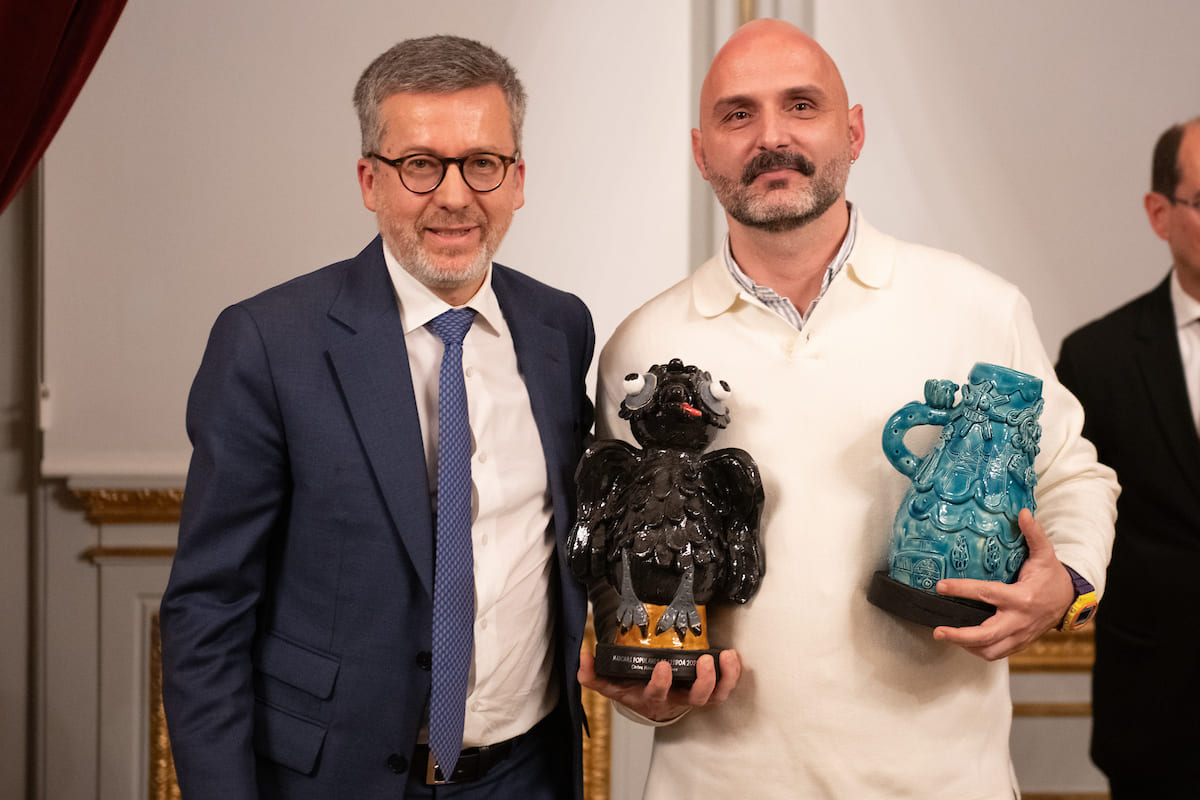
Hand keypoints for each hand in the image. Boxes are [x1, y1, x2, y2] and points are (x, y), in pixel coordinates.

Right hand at [578, 647, 740, 721]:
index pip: (656, 694)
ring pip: (714, 696)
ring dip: (724, 679)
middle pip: (694, 699)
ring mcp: (693, 696)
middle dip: (702, 682)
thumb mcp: (610, 684)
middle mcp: (675, 700)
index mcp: (651, 698)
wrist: (649, 703)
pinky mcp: (707, 689)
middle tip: (704, 661)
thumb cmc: (632, 689)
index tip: (662, 665)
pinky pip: (724, 688)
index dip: (660, 683)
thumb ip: (592, 674)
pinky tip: (732, 656)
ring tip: (726, 656)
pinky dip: (732, 674)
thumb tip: (583, 656)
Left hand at [932, 508, 1073, 660]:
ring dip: (966, 646)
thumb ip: (1034, 534)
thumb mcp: (1046, 554)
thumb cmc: (1053, 577)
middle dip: (959, 636)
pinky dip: (980, 651)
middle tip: (937, 630)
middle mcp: (1019, 620)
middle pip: (985, 634)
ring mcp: (1020, 635)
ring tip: (947, 636)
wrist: (1071, 602)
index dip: (961, 589)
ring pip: (990, 651)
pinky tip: (965, 642)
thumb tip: (1023, 513)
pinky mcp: (1020, 644)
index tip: (940, 587)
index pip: (985, 593)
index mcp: (1021, 597)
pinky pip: (997, 654)